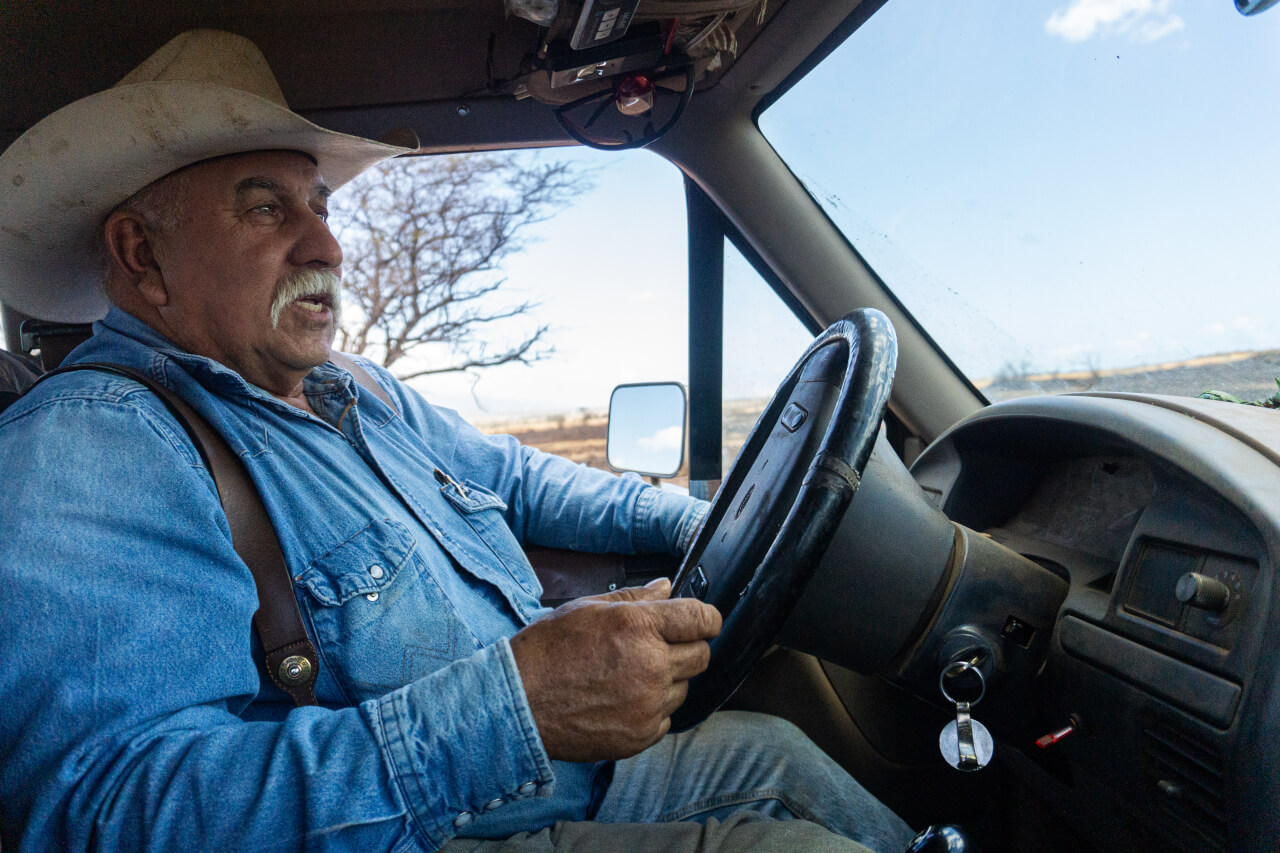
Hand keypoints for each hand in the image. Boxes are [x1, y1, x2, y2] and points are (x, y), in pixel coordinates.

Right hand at [510, 578, 721, 761]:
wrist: (518, 703)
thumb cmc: (546, 652)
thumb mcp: (588, 609)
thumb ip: (634, 598)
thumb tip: (666, 588)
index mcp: (639, 627)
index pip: (701, 619)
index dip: (706, 618)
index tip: (702, 621)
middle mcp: (651, 666)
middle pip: (701, 655)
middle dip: (688, 647)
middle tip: (660, 646)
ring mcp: (648, 704)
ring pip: (684, 688)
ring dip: (669, 680)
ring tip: (630, 674)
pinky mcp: (641, 735)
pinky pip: (666, 718)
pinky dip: (653, 709)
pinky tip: (623, 699)